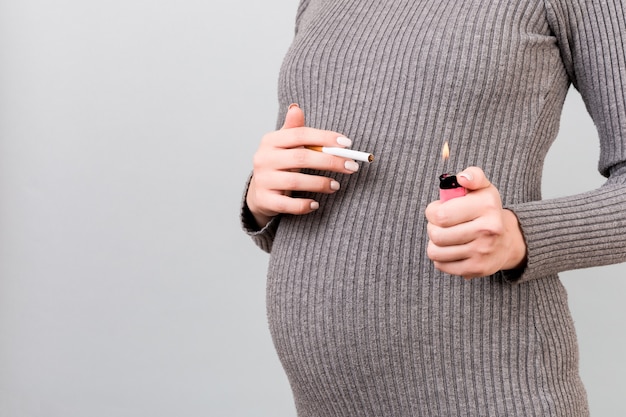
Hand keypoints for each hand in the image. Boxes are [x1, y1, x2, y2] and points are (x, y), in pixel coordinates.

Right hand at [246, 104, 358, 227]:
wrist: (259, 193)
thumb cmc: (279, 165)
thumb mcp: (284, 145)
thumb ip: (294, 129)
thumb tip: (296, 108)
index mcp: (270, 141)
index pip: (300, 135)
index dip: (325, 138)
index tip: (347, 145)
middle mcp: (263, 158)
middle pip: (301, 157)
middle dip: (330, 162)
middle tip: (351, 167)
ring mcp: (263, 180)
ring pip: (296, 181)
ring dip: (320, 183)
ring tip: (336, 186)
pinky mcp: (265, 200)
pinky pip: (287, 204)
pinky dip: (304, 205)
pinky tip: (315, 204)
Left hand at [425, 167, 526, 278]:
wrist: (507, 240)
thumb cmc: (486, 211)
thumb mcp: (483, 188)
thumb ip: (473, 176)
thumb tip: (463, 178)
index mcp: (486, 207)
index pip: (440, 215)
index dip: (432, 211)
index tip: (437, 209)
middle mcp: (487, 231)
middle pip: (436, 234)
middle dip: (433, 227)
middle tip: (441, 224)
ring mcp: (482, 252)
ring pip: (435, 251)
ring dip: (435, 243)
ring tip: (445, 237)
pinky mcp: (476, 269)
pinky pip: (441, 265)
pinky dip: (441, 258)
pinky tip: (451, 249)